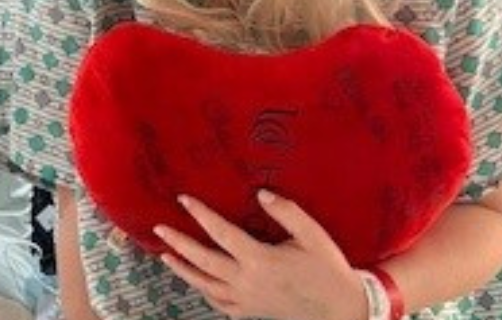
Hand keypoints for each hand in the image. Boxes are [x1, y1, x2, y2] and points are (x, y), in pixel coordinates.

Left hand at [153, 190, 366, 319]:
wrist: (342, 310)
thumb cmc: (328, 269)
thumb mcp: (313, 235)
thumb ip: (286, 212)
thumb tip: (261, 193)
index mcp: (261, 260)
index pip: (221, 233)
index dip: (200, 214)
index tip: (183, 199)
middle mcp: (247, 282)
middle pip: (203, 261)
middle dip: (178, 243)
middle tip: (159, 228)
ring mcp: (246, 301)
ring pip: (205, 285)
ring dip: (183, 270)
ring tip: (165, 255)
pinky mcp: (250, 312)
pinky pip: (218, 303)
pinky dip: (203, 291)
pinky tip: (196, 281)